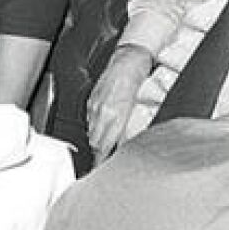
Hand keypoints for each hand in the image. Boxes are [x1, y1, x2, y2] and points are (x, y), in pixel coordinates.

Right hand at [86, 45, 152, 164]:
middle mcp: (103, 112)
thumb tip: (124, 145)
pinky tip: (100, 130)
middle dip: (98, 155)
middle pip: (95, 142)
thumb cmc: (138, 80)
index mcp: (116, 116)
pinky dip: (95, 128)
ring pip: (92, 132)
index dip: (101, 160)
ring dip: (96, 142)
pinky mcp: (91, 100)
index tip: (100, 170)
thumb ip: (129, 128)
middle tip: (101, 166)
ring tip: (101, 151)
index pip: (104, 146)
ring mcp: (95, 106)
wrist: (128, 59)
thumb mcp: (138, 108)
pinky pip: (90, 120)